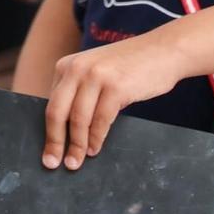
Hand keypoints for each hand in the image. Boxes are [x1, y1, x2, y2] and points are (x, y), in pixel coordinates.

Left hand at [41, 31, 184, 169]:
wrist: (165, 50)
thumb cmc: (130, 67)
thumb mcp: (96, 71)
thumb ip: (80, 90)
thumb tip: (64, 127)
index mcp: (66, 66)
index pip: (51, 104)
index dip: (49, 131)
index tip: (48, 151)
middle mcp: (76, 69)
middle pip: (57, 112)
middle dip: (55, 141)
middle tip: (53, 163)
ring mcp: (96, 76)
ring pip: (78, 119)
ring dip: (77, 145)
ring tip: (76, 161)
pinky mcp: (116, 86)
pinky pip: (101, 120)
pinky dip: (96, 139)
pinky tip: (95, 149)